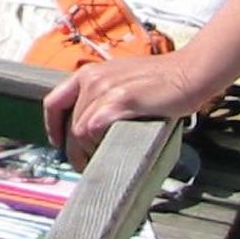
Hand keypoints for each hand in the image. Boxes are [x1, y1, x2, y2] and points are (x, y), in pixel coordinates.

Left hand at [42, 53, 210, 169]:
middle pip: (69, 123)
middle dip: (74, 150)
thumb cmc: (159, 80)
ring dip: (87, 152)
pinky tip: (109, 151)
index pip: (54, 102)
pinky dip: (97, 144)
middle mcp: (92, 79)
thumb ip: (102, 97)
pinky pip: (94, 129)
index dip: (52, 128)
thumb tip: (89, 125)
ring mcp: (105, 89)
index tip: (58, 144)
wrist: (187, 73)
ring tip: (99, 162)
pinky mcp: (122, 101)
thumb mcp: (120, 81)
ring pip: (80, 130)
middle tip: (85, 165)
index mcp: (88, 73)